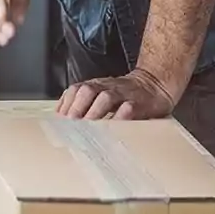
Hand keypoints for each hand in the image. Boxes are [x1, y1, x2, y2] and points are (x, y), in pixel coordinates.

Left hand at [56, 69, 174, 119]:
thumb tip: (65, 122)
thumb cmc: (126, 95)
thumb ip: (87, 104)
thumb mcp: (105, 94)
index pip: (76, 89)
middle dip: (76, 108)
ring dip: (93, 113)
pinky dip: (118, 119)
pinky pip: (128, 109)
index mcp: (97, 85)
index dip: (65, 103)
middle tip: (69, 126)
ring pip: (105, 98)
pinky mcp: (139, 104)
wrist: (156, 83)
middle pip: (87, 91)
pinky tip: (111, 130)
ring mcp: (124, 94)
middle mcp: (108, 87)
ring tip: (86, 129)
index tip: (58, 120)